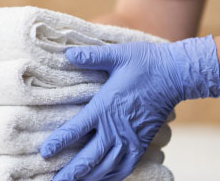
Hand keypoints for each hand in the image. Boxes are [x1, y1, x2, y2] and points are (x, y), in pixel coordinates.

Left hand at [39, 36, 219, 180]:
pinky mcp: (141, 144)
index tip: (44, 153)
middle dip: (69, 173)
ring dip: (87, 178)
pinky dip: (110, 178)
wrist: (175, 74)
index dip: (58, 143)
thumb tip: (68, 53)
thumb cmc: (144, 62)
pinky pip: (124, 168)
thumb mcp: (116, 55)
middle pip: (88, 158)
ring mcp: (130, 139)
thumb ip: (91, 57)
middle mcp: (115, 128)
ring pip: (105, 168)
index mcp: (105, 107)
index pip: (76, 130)